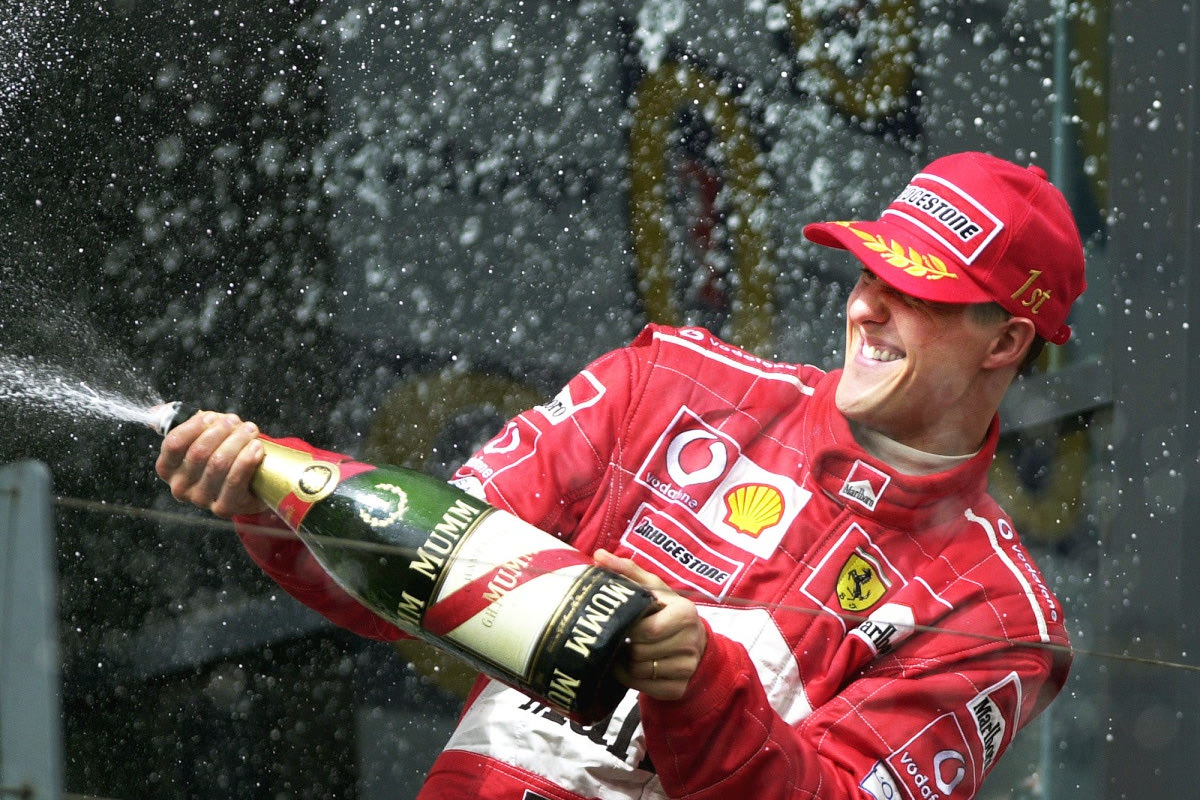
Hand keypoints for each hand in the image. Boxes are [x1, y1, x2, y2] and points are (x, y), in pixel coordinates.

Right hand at [155, 409, 268, 517]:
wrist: (250, 484)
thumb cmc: (223, 454)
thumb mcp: (202, 437)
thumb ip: (182, 424)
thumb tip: (156, 412)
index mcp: (168, 468)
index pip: (173, 444)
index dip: (195, 426)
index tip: (212, 417)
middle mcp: (180, 487)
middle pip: (199, 452)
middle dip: (221, 431)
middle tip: (236, 421)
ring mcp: (200, 499)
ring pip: (218, 463)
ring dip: (237, 441)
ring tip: (250, 431)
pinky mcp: (223, 508)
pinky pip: (234, 479)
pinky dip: (247, 459)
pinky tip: (256, 448)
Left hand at [594, 548, 707, 700]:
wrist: (693, 640)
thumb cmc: (666, 610)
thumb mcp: (651, 588)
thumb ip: (627, 571)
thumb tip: (599, 556)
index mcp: (685, 613)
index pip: (647, 629)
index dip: (628, 628)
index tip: (622, 622)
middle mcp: (691, 642)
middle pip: (640, 652)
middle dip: (626, 646)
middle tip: (622, 638)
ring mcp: (687, 667)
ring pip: (640, 672)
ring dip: (625, 663)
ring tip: (626, 650)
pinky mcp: (680, 688)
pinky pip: (646, 689)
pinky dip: (632, 679)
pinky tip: (632, 667)